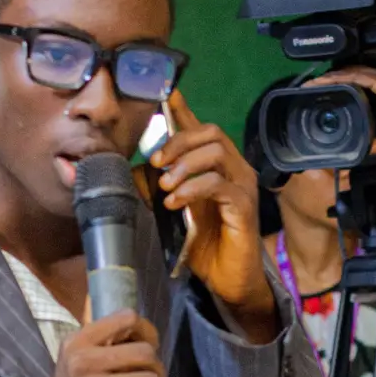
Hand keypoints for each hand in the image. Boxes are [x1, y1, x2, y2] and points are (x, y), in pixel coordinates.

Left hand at [151, 90, 276, 339]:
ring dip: (184, 166)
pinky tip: (176, 203)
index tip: (167, 94)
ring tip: (165, 187)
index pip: (201, 127)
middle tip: (155, 163)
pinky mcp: (244, 207)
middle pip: (209, 132)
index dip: (184, 109)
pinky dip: (193, 189)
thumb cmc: (204, 245)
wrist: (229, 281)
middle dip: (177, 142)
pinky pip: (219, 184)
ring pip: (215, 153)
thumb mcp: (172, 212)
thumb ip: (156, 188)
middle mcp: (234, 169)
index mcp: (217, 166)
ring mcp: (242, 186)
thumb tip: (131, 171)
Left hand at [307, 67, 375, 155]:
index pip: (357, 83)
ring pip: (351, 74)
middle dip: (329, 79)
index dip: (338, 84)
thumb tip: (359, 152)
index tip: (320, 92)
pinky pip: (359, 77)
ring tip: (311, 83)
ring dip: (330, 77)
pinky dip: (342, 77)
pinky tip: (327, 81)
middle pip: (350, 75)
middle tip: (309, 86)